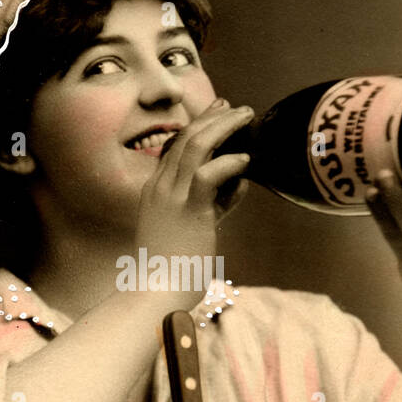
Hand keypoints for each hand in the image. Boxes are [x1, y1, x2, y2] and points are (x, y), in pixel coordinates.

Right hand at [134, 99, 252, 305]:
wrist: (155, 295)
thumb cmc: (172, 270)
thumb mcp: (191, 230)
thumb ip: (212, 205)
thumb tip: (236, 187)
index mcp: (155, 191)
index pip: (176, 147)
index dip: (199, 126)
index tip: (219, 112)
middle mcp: (160, 188)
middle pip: (186, 138)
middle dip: (213, 117)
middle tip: (236, 107)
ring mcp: (172, 198)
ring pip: (197, 146)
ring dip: (224, 127)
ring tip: (246, 118)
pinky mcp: (189, 213)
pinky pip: (209, 175)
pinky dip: (229, 163)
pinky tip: (245, 161)